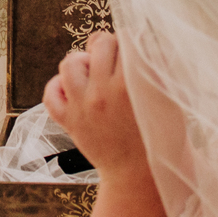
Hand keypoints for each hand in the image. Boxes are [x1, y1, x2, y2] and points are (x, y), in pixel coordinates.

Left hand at [42, 31, 150, 186]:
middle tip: (118, 61)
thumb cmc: (159, 136)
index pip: (128, 40)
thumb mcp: (167, 100)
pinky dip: (59, 86)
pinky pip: (51, 93)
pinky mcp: (68, 121)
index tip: (137, 49)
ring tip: (95, 73)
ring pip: (70, 63)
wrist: (140, 178)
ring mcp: (83, 107)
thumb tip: (139, 38)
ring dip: (83, 62)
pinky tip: (75, 90)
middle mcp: (105, 93)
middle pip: (100, 43)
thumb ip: (154, 68)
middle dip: (111, 46)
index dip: (133, 40)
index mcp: (135, 86)